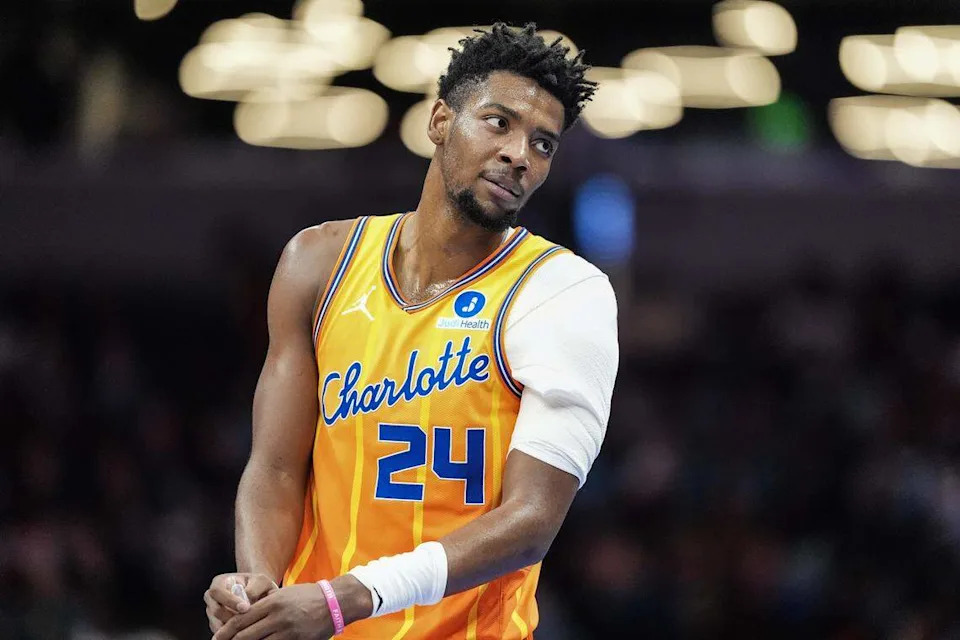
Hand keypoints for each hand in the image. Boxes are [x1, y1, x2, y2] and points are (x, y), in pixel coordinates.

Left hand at [212, 575, 372, 639]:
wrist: (335, 602)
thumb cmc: (308, 596)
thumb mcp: (284, 594)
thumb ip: (265, 604)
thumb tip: (244, 615)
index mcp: (272, 602)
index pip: (241, 619)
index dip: (225, 631)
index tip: (216, 637)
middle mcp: (277, 616)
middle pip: (245, 635)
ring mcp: (288, 631)